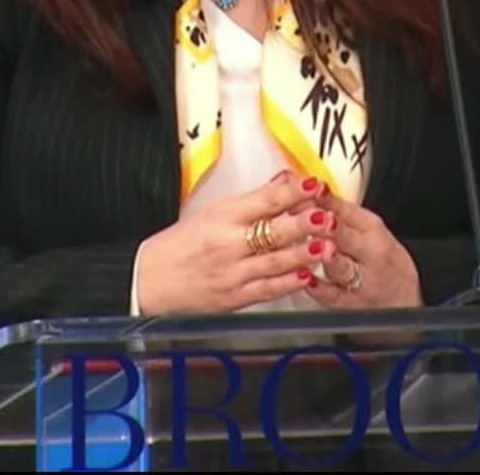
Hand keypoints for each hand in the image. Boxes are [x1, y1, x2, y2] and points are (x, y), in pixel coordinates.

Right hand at [134, 171, 335, 315]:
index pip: (264, 201)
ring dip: (305, 252)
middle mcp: (228, 243)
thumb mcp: (213, 211)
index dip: (293, 192)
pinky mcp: (235, 298)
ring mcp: (233, 273)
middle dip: (305, 223)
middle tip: (329, 215)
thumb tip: (286, 180)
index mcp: (223, 216)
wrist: (150, 281)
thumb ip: (254, 199)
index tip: (315, 185)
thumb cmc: (181, 244)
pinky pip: (268, 288)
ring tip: (329, 244)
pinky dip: (289, 282)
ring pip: (276, 261)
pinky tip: (307, 275)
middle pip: (274, 231)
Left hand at [305, 192, 422, 309]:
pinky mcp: (348, 306)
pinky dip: (319, 288)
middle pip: (348, 238)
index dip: (326, 200)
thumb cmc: (382, 263)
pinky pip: (333, 296)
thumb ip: (339, 212)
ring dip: (331, 257)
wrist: (401, 303)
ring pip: (343, 268)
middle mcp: (369, 255)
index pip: (348, 211)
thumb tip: (307, 191)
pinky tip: (307, 280)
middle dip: (332, 226)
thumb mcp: (369, 231)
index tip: (310, 189)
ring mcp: (360, 282)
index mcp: (372, 230)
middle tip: (317, 215)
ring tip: (320, 248)